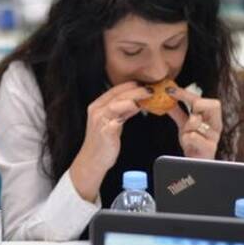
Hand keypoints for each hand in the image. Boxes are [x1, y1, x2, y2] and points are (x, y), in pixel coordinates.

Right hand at [69, 81, 150, 201]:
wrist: (93, 161)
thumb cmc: (103, 143)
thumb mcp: (113, 123)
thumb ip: (123, 112)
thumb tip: (137, 102)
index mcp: (97, 106)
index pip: (114, 90)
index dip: (130, 86)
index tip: (143, 83)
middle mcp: (97, 111)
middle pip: (117, 95)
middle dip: (135, 89)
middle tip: (150, 88)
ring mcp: (100, 121)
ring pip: (117, 103)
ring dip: (133, 98)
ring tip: (147, 95)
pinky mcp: (105, 131)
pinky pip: (118, 119)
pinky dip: (128, 112)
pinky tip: (139, 109)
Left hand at [167, 86, 222, 159]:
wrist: (196, 165)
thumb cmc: (194, 145)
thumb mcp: (184, 126)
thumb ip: (178, 112)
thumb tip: (167, 98)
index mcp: (211, 119)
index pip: (204, 99)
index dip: (187, 93)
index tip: (170, 90)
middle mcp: (216, 126)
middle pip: (213, 104)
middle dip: (196, 105)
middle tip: (187, 114)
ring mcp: (214, 137)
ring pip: (197, 121)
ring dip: (187, 126)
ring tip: (186, 134)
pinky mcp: (209, 148)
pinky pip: (194, 136)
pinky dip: (187, 137)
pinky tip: (187, 142)